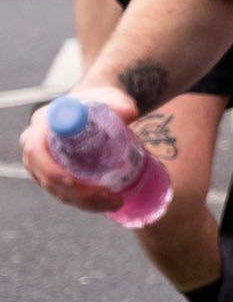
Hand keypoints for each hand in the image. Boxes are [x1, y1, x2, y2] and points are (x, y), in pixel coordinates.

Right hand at [19, 85, 142, 213]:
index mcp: (44, 124)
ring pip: (57, 191)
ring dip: (85, 202)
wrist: (98, 107)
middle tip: (110, 196)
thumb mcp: (111, 98)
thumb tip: (128, 113)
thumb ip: (119, 103)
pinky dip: (85, 202)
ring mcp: (43, 163)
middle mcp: (36, 145)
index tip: (77, 182)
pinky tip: (108, 203)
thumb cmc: (102, 101)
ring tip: (116, 202)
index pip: (37, 151)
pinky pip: (64, 193)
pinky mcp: (53, 175)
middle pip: (47, 177)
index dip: (53, 170)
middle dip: (78, 193)